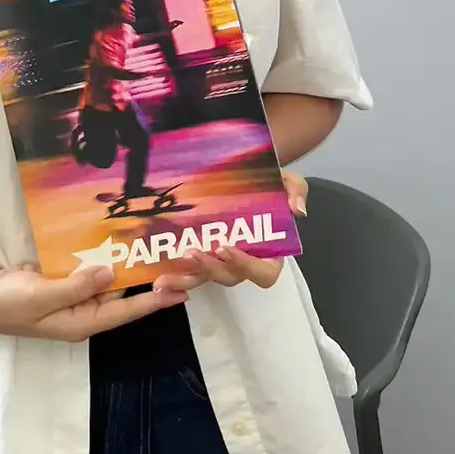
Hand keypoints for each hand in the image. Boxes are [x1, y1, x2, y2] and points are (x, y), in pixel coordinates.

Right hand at [0, 261, 186, 342]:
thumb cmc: (7, 303)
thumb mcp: (39, 297)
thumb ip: (74, 287)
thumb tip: (109, 273)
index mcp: (81, 322)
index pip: (125, 313)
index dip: (153, 301)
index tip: (181, 291)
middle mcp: (85, 310)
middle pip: (126, 297)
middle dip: (152, 281)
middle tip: (182, 263)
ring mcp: (77, 295)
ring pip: (113, 281)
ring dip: (134, 266)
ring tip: (164, 249)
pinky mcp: (67, 279)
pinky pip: (95, 269)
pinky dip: (111, 257)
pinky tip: (128, 241)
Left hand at [152, 169, 307, 296]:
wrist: (246, 173)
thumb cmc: (270, 183)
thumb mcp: (288, 181)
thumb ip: (295, 191)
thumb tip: (297, 210)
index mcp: (269, 252)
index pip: (263, 272)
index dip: (246, 265)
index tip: (226, 247)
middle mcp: (244, 262)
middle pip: (229, 277)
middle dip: (210, 269)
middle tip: (192, 254)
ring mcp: (221, 261)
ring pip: (205, 279)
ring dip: (185, 279)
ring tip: (163, 280)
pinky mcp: (202, 254)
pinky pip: (190, 270)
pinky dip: (175, 276)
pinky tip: (156, 278)